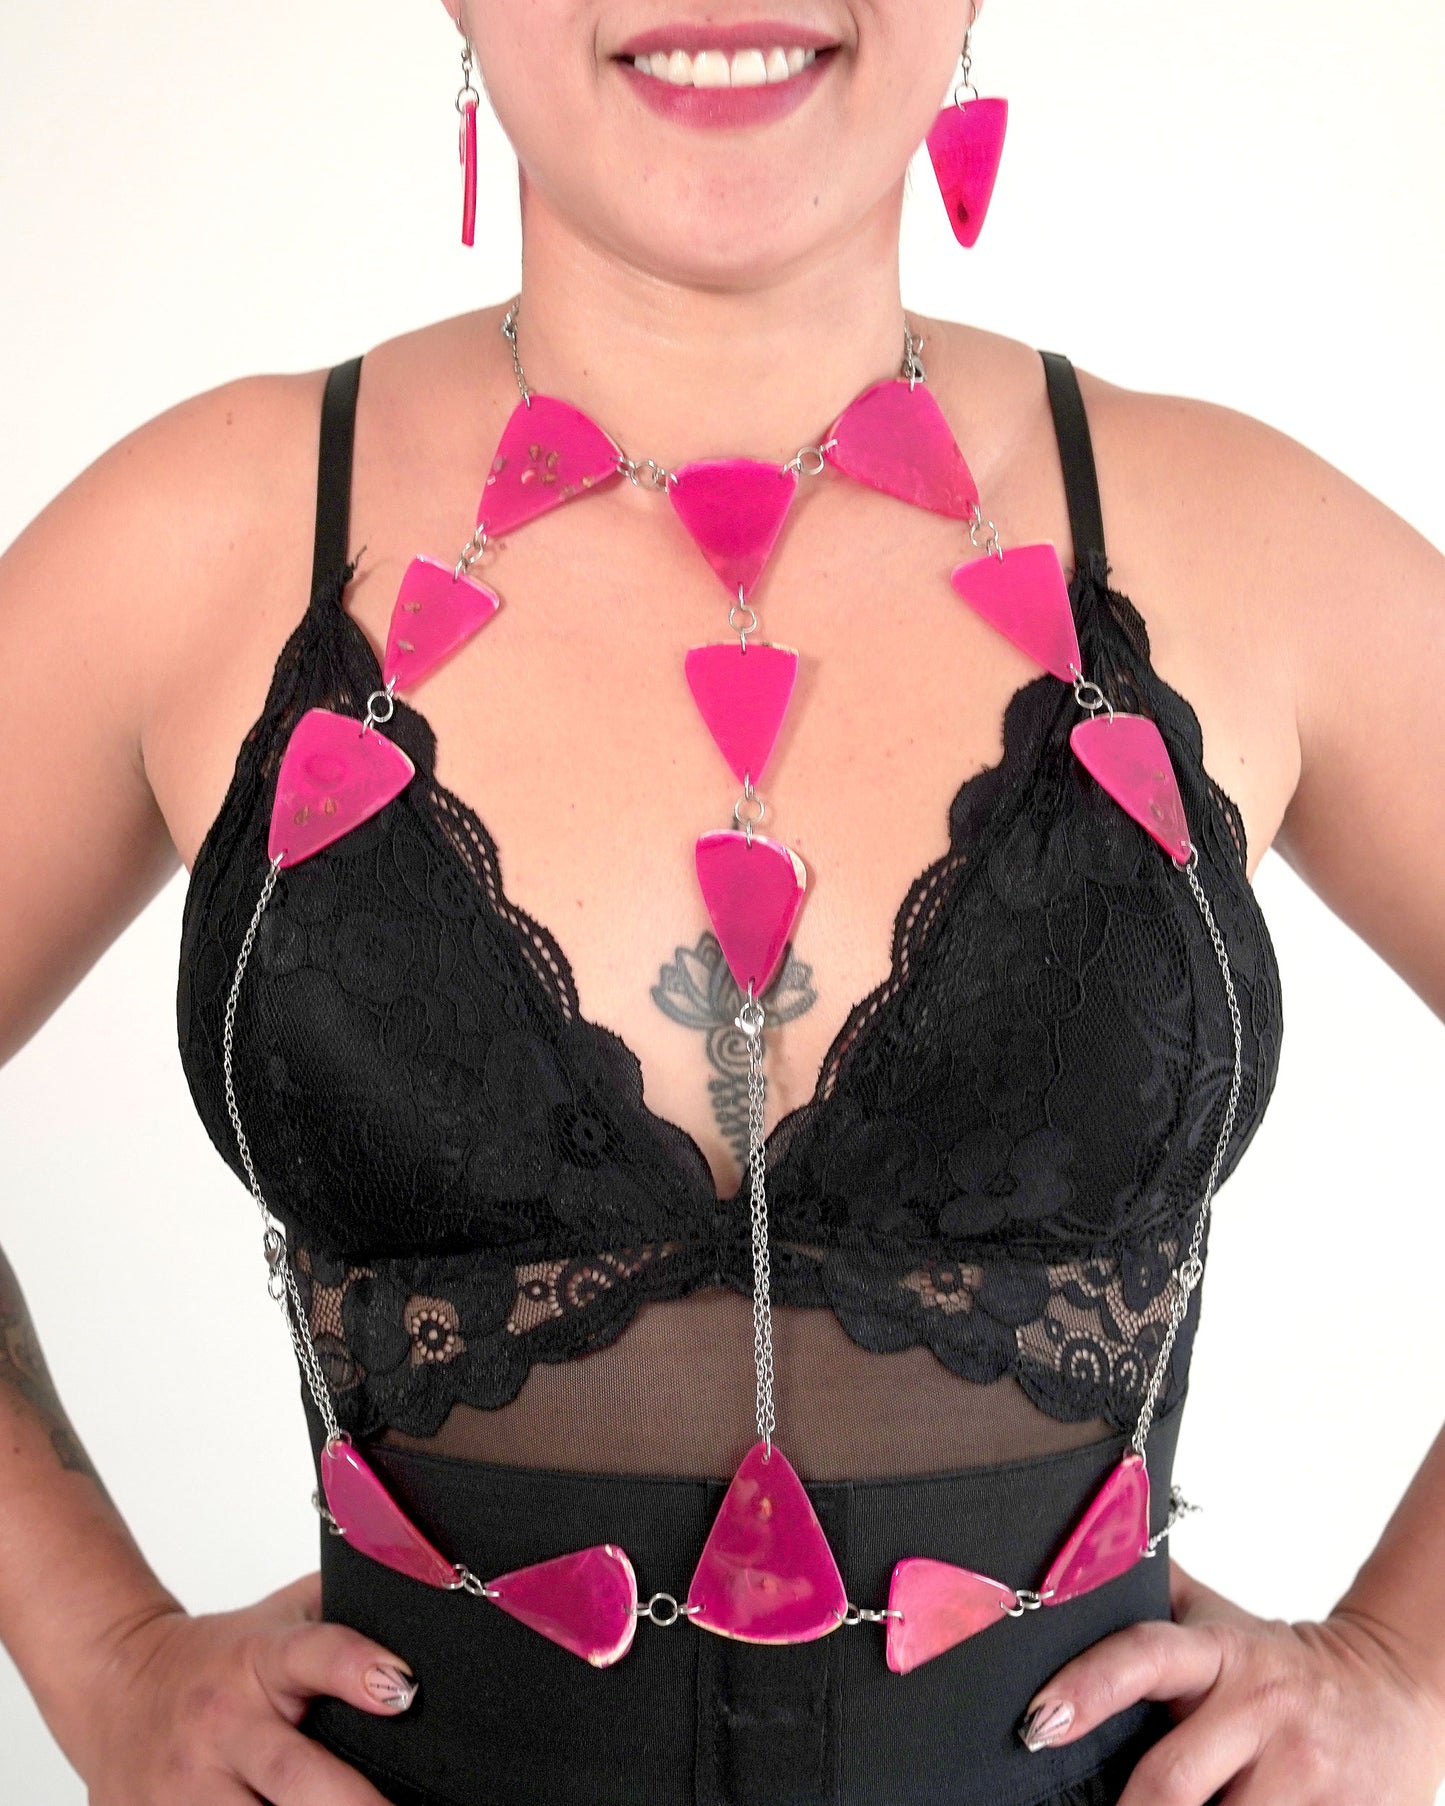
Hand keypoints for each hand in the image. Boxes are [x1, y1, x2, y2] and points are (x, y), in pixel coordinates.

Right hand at [72, 1568, 418, 1803]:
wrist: (115, 1686)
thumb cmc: (219, 1656)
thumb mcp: (279, 1618)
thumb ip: (345, 1610)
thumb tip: (425, 1590)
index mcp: (260, 1659)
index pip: (313, 1654)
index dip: (358, 1670)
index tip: (403, 1689)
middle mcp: (225, 1724)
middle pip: (295, 1777)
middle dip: (352, 1804)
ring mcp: (190, 1787)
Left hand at [1016, 1559, 1444, 1803]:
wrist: (1389, 1689)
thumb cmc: (1280, 1662)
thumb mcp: (1217, 1620)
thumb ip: (1149, 1595)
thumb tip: (1065, 1562)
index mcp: (1221, 1651)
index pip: (1143, 1657)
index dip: (1086, 1688)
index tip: (1038, 1723)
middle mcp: (1261, 1706)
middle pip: (1172, 1780)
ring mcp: (1303, 1769)